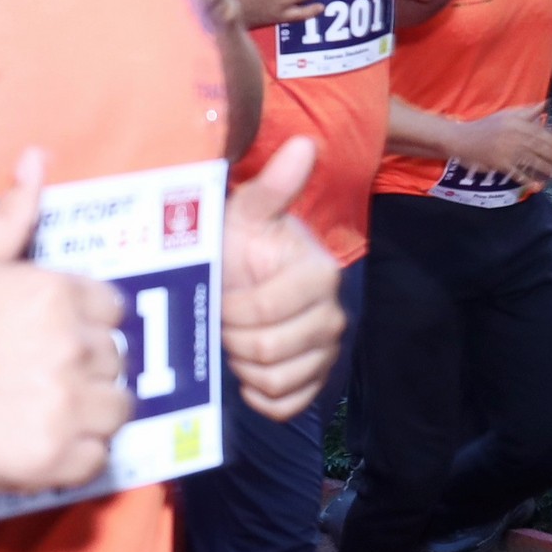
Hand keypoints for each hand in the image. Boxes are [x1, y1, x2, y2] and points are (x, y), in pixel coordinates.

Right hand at [0, 152, 126, 492]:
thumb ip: (13, 212)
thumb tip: (36, 157)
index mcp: (57, 293)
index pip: (113, 311)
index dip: (83, 326)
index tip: (47, 341)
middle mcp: (70, 347)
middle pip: (116, 361)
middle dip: (84, 369)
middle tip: (33, 378)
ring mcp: (64, 407)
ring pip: (115, 410)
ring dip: (88, 414)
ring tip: (38, 411)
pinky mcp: (53, 460)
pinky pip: (96, 459)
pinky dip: (74, 457)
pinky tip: (33, 442)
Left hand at [223, 136, 344, 419]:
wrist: (243, 274)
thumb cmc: (241, 242)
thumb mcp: (248, 213)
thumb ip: (275, 186)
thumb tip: (304, 144)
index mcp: (319, 276)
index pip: (265, 313)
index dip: (231, 310)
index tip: (220, 294)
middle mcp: (331, 317)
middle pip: (267, 351)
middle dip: (233, 337)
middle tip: (222, 317)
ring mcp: (325, 353)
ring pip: (275, 381)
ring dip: (242, 364)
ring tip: (233, 337)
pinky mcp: (314, 381)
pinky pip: (286, 406)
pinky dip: (259, 394)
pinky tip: (245, 371)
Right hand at [448, 106, 551, 189]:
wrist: (463, 138)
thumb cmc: (487, 126)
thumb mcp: (506, 114)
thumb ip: (527, 111)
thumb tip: (546, 104)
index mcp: (515, 122)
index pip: (538, 131)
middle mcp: (512, 135)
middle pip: (537, 147)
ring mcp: (506, 150)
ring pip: (530, 160)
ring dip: (545, 168)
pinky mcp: (499, 164)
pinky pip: (517, 173)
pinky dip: (527, 180)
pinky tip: (537, 185)